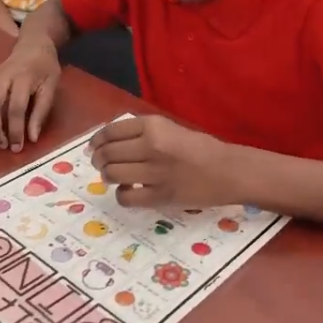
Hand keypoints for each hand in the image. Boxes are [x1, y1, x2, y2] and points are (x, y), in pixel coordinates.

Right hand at [0, 39, 60, 151]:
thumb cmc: (45, 68)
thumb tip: (32, 137)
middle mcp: (3, 77)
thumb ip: (41, 111)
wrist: (32, 46)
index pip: (16, 107)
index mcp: (23, 78)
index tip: (18, 147)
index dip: (16, 129)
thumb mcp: (52, 86)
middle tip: (3, 146)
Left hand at [88, 116, 234, 207]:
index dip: (97, 140)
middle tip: (99, 164)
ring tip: (111, 177)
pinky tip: (128, 190)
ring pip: (113, 174)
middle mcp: (151, 146)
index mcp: (154, 126)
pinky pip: (126, 197)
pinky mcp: (160, 196)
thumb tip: (110, 142)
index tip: (93, 147)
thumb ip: (143, 133)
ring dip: (106, 176)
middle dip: (98, 160)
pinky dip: (121, 194)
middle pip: (108, 154)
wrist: (229, 172)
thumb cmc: (202, 148)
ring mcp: (155, 173)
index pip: (111, 132)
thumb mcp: (171, 129)